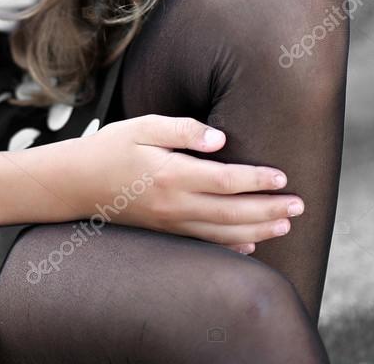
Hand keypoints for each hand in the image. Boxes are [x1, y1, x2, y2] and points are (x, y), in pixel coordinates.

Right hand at [77, 113, 303, 253]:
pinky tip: (249, 244)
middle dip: (268, 210)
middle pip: (232, 213)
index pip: (225, 181)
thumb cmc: (109, 147)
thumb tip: (219, 139)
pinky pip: (204, 244)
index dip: (257, 180)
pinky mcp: (164, 232)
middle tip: (298, 206)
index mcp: (172, 174)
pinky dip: (231, 247)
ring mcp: (169, 224)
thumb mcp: (141, 126)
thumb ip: (182, 130)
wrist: (74, 183)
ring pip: (223, 233)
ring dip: (258, 230)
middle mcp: (174, 205)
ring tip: (284, 225)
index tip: (282, 177)